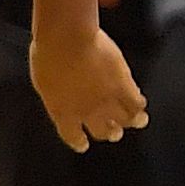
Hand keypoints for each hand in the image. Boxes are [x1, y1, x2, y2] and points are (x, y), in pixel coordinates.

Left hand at [30, 15, 146, 150]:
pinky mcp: (123, 86)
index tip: (83, 145)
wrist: (67, 40)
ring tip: (137, 121)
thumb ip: (55, 94)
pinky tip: (141, 104)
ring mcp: (107, 100)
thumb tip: (61, 96)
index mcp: (62, 112)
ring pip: (125, 120)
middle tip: (114, 133)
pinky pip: (136, 102)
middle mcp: (86, 112)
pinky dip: (139, 105)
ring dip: (131, 121)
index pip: (72, 135)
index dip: (79, 142)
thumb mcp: (43, 81)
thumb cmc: (49, 54)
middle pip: (102, 131)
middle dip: (109, 132)